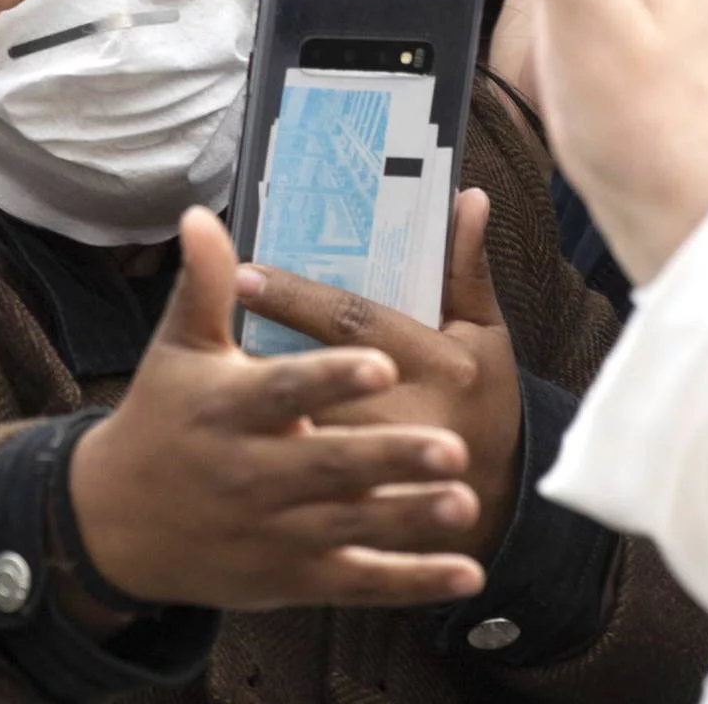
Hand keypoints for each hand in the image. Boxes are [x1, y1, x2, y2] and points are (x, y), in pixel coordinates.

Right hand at [67, 209, 485, 611]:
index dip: (331, 379)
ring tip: (467, 501)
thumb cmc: (162, 419)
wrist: (115, 524)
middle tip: (454, 447)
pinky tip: (466, 573)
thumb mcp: (179, 350)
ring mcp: (272, 532)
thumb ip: (205, 286)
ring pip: (350, 526)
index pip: (285, 391)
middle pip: (329, 465)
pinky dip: (411, 583)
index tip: (380, 364)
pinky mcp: (290, 576)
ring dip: (410, 519)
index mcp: (228, 410)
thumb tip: (201, 214)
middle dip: (390, 459)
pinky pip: (356, 583)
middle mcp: (251, 474)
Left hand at [236, 188, 521, 557]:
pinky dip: (273, 454)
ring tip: (211, 377)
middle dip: (261, 353)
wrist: (499, 494)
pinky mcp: (363, 510)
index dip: (297, 298)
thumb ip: (466, 268)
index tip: (244, 275)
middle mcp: (411, 417)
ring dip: (258, 407)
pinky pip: (307, 482)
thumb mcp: (485, 331)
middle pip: (317, 382)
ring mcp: (385, 473)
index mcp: (442, 365)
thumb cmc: (484, 397)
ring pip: (305, 435)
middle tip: (209, 327)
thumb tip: (468, 197)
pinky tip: (238, 435)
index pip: (357, 321)